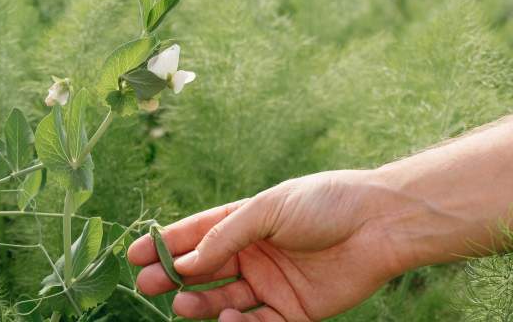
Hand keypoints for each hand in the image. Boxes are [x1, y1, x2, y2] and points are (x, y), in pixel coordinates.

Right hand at [127, 170, 407, 320]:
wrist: (378, 224)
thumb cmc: (323, 203)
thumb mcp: (269, 208)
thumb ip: (228, 233)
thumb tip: (188, 259)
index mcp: (248, 222)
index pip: (199, 234)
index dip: (167, 243)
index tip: (134, 254)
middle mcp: (256, 254)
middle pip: (206, 270)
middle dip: (175, 275)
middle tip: (147, 283)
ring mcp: (274, 284)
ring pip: (225, 300)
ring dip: (201, 302)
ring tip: (181, 301)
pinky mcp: (295, 312)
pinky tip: (228, 316)